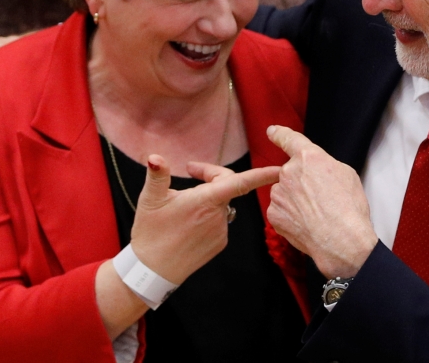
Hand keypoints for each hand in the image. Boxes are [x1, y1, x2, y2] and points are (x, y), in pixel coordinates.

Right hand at [130, 154, 279, 283]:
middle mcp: (218, 215)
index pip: (241, 183)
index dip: (261, 174)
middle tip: (190, 170)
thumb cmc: (150, 233)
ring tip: (185, 202)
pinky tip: (190, 223)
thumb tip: (155, 157)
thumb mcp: (150, 200)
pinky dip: (209, 215)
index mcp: (205, 201)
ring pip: (222, 204)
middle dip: (212, 175)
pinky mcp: (219, 243)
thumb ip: (157, 176)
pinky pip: (220, 221)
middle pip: (227, 187)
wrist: (153, 271)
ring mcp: (221, 231)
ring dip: (210, 198)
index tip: (279, 169)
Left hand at [264, 125, 378, 278]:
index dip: (280, 134)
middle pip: (291, 172)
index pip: (289, 139)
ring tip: (316, 214)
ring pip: (285, 193)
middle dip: (302, 183)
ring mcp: (279, 193)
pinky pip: (281, 211)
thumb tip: (317, 171)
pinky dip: (291, 216)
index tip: (272, 132)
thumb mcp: (347, 175)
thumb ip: (326, 166)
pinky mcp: (274, 214)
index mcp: (309, 157)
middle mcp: (289, 172)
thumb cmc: (349, 209)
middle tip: (321, 199)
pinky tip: (306, 224)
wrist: (341, 240)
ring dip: (295, 200)